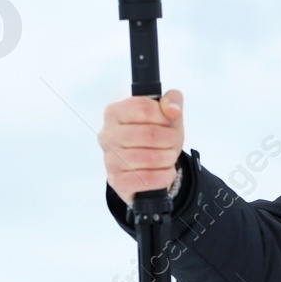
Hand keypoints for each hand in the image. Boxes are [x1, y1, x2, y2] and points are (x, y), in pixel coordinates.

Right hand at [99, 88, 183, 206]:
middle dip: (170, 140)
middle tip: (173, 143)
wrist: (148, 166)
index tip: (169, 122)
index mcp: (115, 112)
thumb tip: (172, 110)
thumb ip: (172, 100)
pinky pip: (146, 179)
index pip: (144, 108)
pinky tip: (166, 172)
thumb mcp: (166, 115)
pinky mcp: (116, 181)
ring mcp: (109, 159)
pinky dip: (164, 176)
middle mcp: (107, 135)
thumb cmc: (155, 136)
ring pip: (150, 158)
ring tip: (169, 157)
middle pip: (149, 134)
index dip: (164, 116)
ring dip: (168, 158)